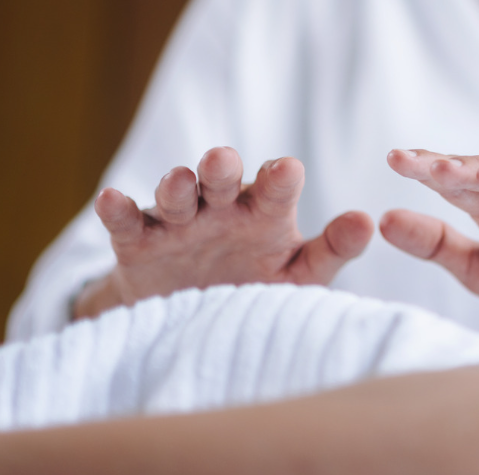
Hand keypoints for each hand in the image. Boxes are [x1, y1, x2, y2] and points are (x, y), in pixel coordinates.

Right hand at [73, 147, 372, 319]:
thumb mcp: (299, 274)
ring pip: (176, 194)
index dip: (280, 177)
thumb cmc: (260, 285)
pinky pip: (127, 222)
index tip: (287, 171)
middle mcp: (222, 206)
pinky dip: (117, 210)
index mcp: (265, 210)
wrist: (198, 317)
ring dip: (176, 185)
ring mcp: (179, 221)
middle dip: (221, 167)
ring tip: (179, 181)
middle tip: (223, 161)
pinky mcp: (139, 242)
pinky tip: (110, 199)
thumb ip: (332, 250)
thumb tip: (369, 222)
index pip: (276, 186)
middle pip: (222, 177)